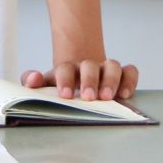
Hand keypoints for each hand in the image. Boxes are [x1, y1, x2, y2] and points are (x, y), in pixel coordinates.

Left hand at [21, 58, 138, 101]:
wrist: (80, 77)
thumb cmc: (63, 84)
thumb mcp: (46, 84)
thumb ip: (33, 81)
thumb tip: (31, 80)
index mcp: (68, 68)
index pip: (65, 69)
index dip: (64, 80)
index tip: (65, 94)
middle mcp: (88, 66)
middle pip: (90, 65)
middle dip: (90, 80)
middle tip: (89, 97)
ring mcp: (106, 69)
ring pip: (113, 65)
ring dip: (111, 80)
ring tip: (108, 97)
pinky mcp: (122, 76)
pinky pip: (130, 72)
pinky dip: (129, 80)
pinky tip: (125, 93)